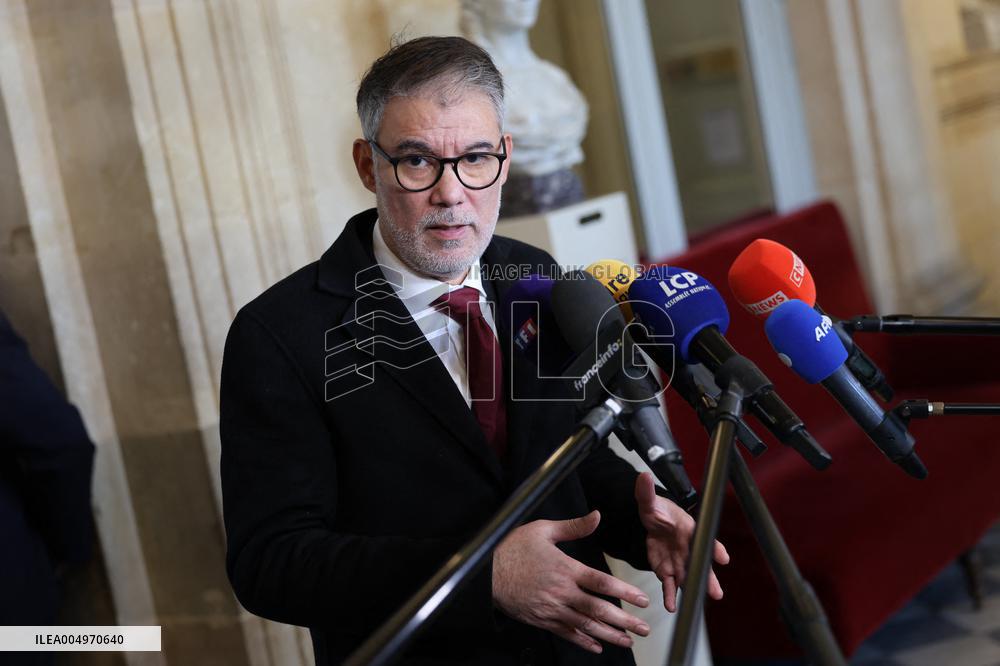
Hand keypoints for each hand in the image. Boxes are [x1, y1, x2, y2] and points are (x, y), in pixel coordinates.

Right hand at [493, 510, 651, 654]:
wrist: (486, 573)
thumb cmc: (513, 548)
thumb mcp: (543, 530)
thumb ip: (574, 526)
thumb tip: (597, 515)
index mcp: (565, 569)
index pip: (601, 583)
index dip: (624, 593)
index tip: (642, 601)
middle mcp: (562, 592)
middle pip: (598, 609)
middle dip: (624, 620)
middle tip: (644, 628)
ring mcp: (552, 609)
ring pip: (586, 625)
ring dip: (609, 635)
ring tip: (628, 641)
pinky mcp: (542, 620)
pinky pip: (566, 633)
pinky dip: (583, 642)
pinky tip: (597, 646)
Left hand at [635, 472, 729, 611]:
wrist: (651, 522)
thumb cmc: (657, 510)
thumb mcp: (649, 501)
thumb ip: (647, 492)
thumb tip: (643, 476)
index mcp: (689, 529)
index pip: (705, 538)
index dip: (715, 548)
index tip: (723, 557)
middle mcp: (688, 548)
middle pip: (701, 564)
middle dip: (709, 578)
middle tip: (716, 592)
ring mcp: (679, 561)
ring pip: (689, 578)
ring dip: (694, 590)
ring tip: (698, 603)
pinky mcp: (666, 570)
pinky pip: (670, 585)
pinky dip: (671, 596)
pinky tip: (672, 607)